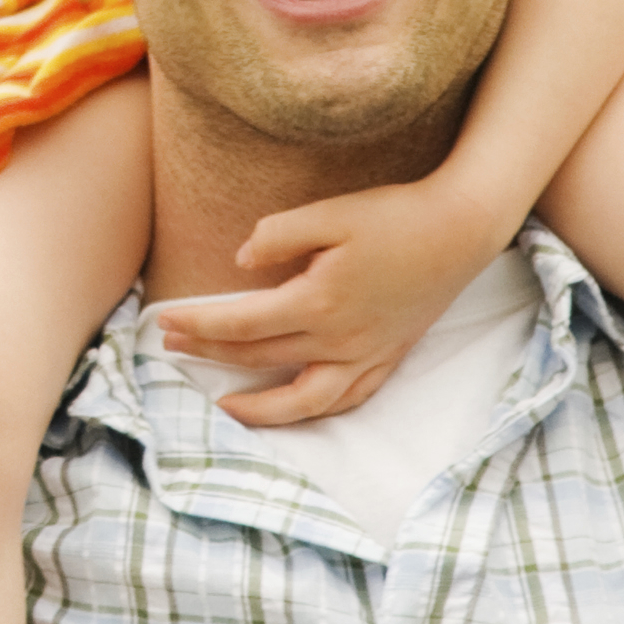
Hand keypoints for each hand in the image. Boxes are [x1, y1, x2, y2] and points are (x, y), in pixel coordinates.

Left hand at [155, 176, 517, 427]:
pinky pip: (346, 400)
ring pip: (303, 400)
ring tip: (224, 405)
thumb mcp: (331, 212)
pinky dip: (314, 411)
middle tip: (171, 347)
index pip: (240, 324)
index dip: (197, 324)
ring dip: (258, 407)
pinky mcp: (388, 357)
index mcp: (317, 302)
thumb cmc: (394, 215)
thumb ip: (278, 235)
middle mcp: (340, 340)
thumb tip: (240, 263)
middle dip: (209, 355)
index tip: (163, 321)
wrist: (460, 229)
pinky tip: (294, 408)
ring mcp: (367, 355)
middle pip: (259, 359)